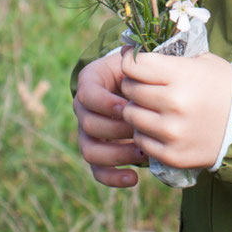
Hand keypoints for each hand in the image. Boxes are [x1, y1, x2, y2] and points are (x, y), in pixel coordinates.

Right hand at [74, 51, 147, 188]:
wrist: (148, 89)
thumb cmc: (146, 72)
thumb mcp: (142, 62)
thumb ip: (140, 61)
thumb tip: (135, 53)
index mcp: (91, 82)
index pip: (87, 94)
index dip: (104, 102)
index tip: (126, 106)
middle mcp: (84, 108)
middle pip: (89, 124)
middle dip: (116, 129)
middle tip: (142, 129)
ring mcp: (88, 133)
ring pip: (90, 150)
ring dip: (117, 154)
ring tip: (142, 152)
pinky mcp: (98, 153)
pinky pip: (97, 171)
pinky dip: (113, 177)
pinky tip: (134, 178)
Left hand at [119, 49, 231, 170]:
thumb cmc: (222, 86)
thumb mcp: (201, 61)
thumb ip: (168, 56)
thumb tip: (132, 49)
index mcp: (182, 75)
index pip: (134, 65)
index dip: (130, 61)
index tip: (133, 62)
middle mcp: (175, 103)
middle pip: (130, 90)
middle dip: (134, 85)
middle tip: (145, 86)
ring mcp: (173, 132)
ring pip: (131, 115)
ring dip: (137, 110)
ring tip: (152, 108)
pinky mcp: (172, 155)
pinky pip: (141, 140)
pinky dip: (146, 133)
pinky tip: (160, 127)